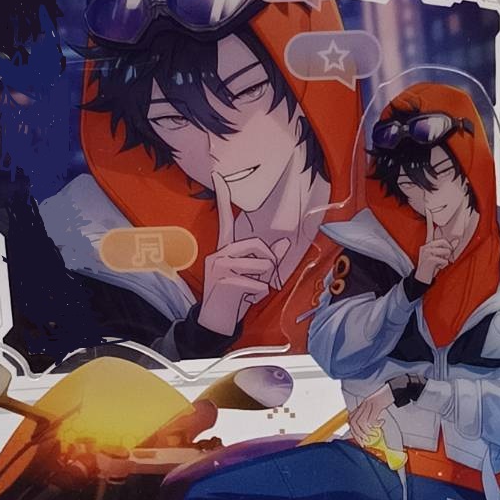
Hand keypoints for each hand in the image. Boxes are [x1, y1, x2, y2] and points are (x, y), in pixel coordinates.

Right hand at [197, 169, 289, 335]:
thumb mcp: (253, 277)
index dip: (224, 201)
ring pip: (259, 264)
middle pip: (256, 245)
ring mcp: (219, 267)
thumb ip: (268, 260)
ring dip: (263, 280)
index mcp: (225, 250)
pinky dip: (258, 293)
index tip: (220, 177)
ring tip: (254, 290)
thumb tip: (283, 243)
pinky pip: (254, 282)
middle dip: (268, 262)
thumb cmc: (235, 297)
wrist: (215, 322)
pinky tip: (249, 298)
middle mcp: (219, 254)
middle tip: (265, 277)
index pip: (225, 221)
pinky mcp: (222, 282)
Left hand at [347, 384, 392, 445]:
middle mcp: (363, 405)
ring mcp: (369, 405)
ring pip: (360, 422)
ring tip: (371, 435)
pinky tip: (380, 424)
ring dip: (365, 432)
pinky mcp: (376, 405)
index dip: (354, 433)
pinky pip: (371, 418)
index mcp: (361, 406)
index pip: (351, 421)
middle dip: (358, 435)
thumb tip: (367, 429)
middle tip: (364, 441)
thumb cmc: (384, 399)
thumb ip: (368, 416)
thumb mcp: (373, 408)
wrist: (392, 389)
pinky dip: (375, 425)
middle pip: (353, 422)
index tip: (360, 441)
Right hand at [414, 209, 454, 284]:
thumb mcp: (440, 257)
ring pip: (445, 251)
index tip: (428, 209)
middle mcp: (426, 246)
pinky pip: (443, 259)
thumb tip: (456, 240)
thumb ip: (447, 249)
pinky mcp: (428, 259)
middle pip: (444, 242)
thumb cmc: (431, 268)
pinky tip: (437, 268)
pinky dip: (443, 265)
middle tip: (444, 259)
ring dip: (445, 259)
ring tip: (439, 264)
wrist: (421, 279)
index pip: (429, 230)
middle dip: (448, 251)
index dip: (428, 220)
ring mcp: (426, 252)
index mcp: (428, 244)